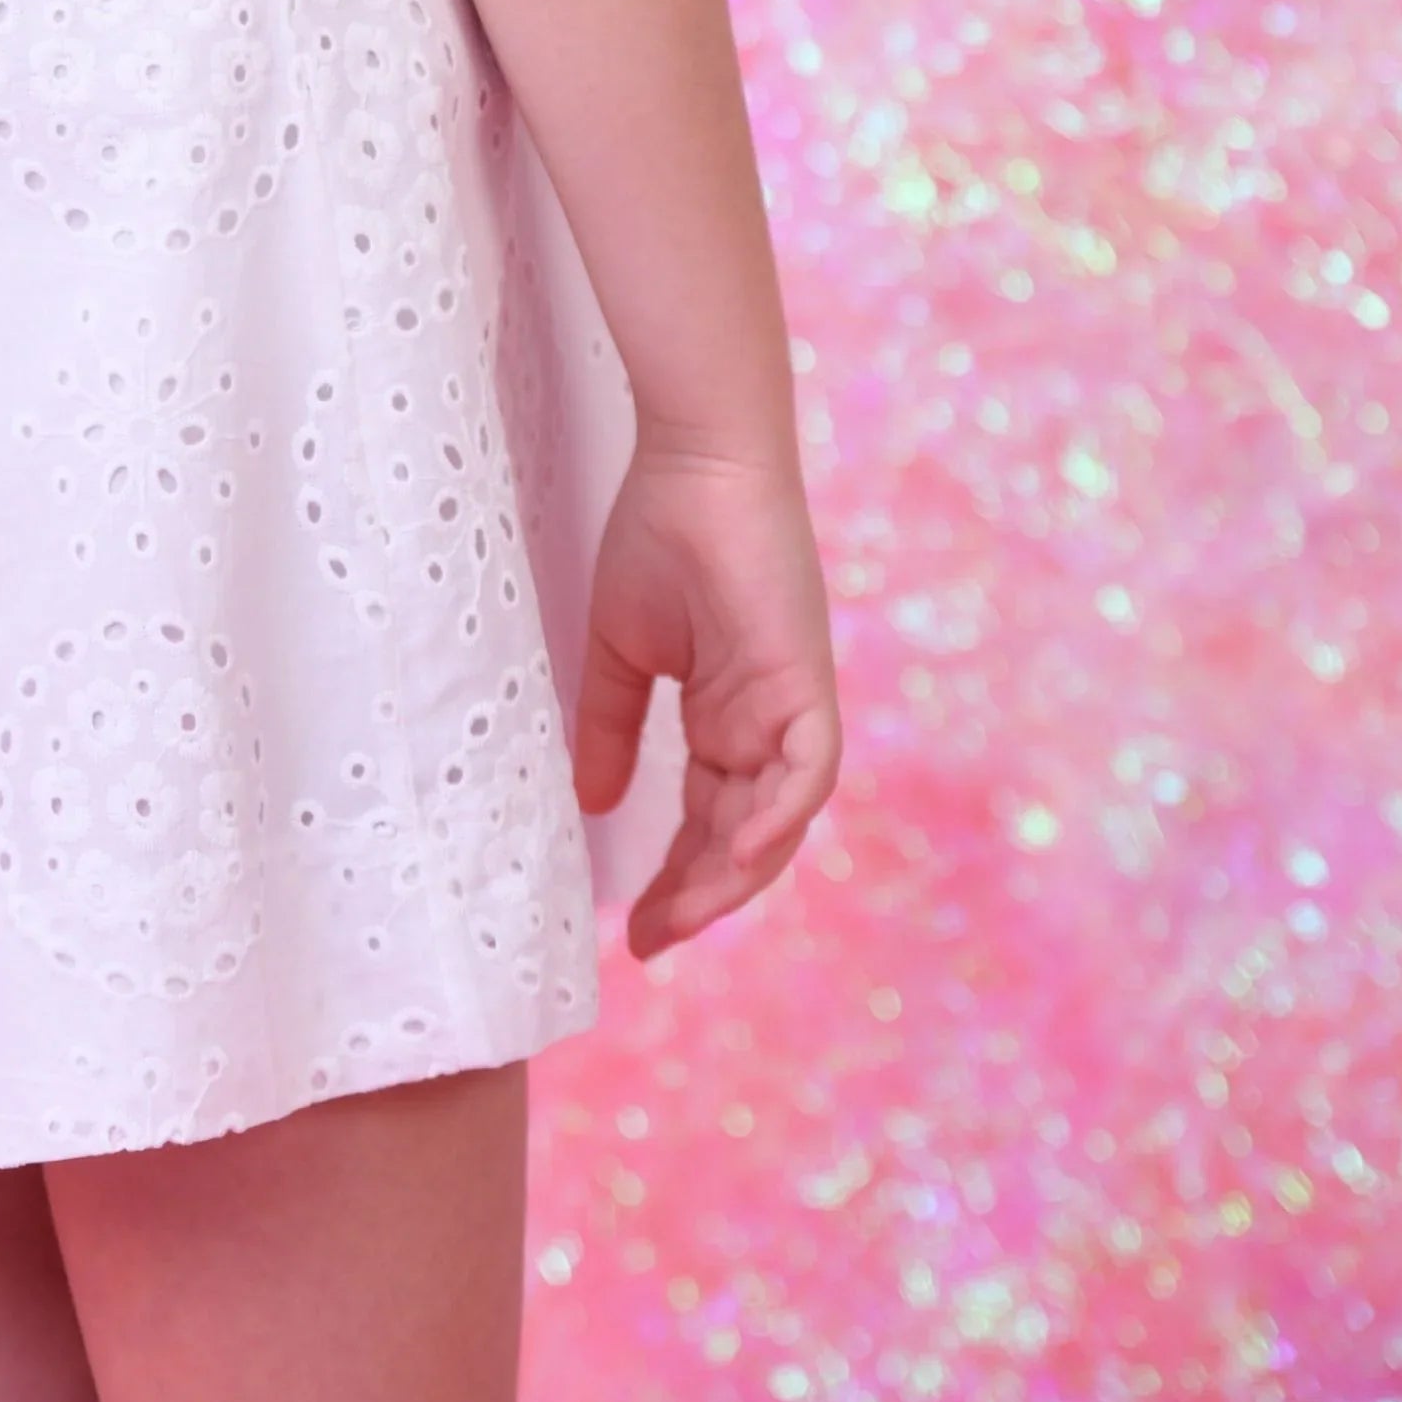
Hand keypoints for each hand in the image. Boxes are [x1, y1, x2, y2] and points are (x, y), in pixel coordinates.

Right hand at [574, 445, 840, 958]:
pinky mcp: (807, 679)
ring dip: (734, 873)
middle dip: (700, 895)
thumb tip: (593, 804)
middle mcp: (767, 720)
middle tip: (651, 940)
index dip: (676, 876)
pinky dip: (780, 816)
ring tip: (682, 916)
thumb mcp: (620, 650)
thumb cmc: (658, 533)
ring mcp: (792, 702)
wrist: (695, 461)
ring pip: (778, 818)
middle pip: (744, 834)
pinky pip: (809, 770)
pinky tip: (740, 855)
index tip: (634, 926)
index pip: (707, 818)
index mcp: (728, 714)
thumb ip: (611, 727)